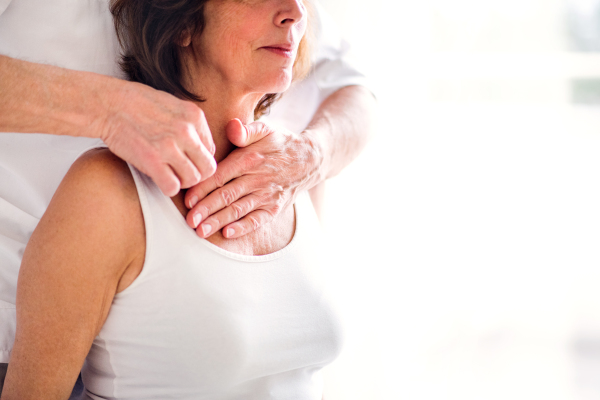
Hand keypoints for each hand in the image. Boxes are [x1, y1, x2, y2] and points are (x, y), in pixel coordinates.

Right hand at [100, 81, 216, 196]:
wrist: (108, 104)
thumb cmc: (138, 103)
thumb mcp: (174, 104)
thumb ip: (190, 124)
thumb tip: (202, 145)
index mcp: (195, 116)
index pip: (212, 150)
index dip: (199, 159)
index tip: (186, 159)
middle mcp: (186, 131)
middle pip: (208, 168)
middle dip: (197, 174)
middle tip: (182, 173)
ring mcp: (169, 146)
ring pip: (193, 179)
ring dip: (182, 182)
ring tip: (170, 175)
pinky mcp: (152, 160)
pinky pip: (172, 187)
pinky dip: (168, 187)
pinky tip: (160, 179)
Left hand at [184, 119, 322, 237]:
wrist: (310, 159)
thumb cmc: (280, 143)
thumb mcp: (265, 129)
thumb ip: (246, 130)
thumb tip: (233, 127)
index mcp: (250, 159)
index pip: (221, 176)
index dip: (203, 188)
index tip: (187, 200)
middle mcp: (258, 178)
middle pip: (227, 196)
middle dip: (206, 209)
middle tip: (189, 221)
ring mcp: (267, 195)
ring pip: (238, 210)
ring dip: (219, 221)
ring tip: (201, 231)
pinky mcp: (275, 208)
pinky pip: (257, 220)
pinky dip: (243, 227)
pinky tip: (227, 233)